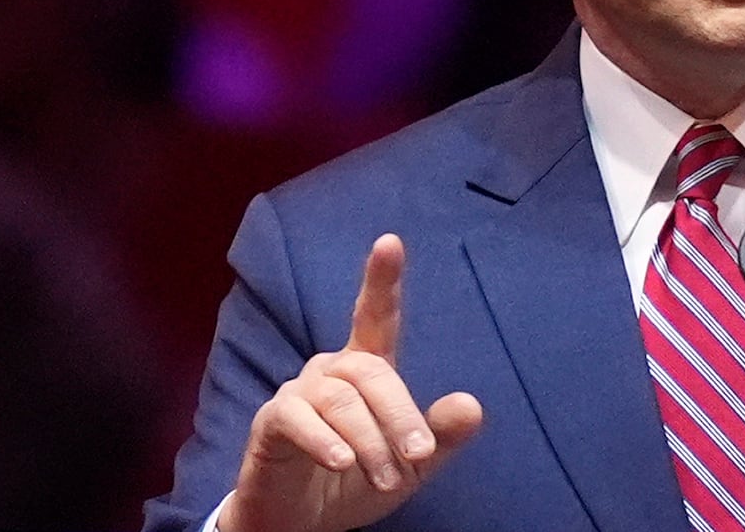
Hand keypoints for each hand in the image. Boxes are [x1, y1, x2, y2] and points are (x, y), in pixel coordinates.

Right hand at [218, 234, 482, 531]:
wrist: (301, 524)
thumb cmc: (357, 482)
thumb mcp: (410, 467)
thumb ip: (439, 437)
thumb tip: (472, 406)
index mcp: (367, 369)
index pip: (376, 317)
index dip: (381, 280)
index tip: (389, 241)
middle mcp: (331, 370)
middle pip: (373, 372)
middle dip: (400, 414)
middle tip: (418, 456)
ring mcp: (299, 393)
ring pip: (342, 400)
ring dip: (370, 441)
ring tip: (387, 477)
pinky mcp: (272, 422)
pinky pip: (297, 418)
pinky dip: (324, 440)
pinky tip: (341, 463)